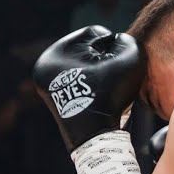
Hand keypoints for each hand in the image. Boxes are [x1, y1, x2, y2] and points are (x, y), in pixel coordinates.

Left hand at [33, 25, 146, 173]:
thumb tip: (117, 41)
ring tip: (108, 86)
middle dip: (105, 59)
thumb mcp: (129, 59)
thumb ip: (126, 41)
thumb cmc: (110, 98)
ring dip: (101, 70)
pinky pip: (80, 80)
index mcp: (53, 55)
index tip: (118, 66)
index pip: (94, 34)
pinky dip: (93, 83)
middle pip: (87, 49)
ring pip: (84, 65)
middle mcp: (44, 68)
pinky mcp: (56, 97)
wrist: (96, 139)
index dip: (114, 46)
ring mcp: (47, 84)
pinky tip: (101, 94)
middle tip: (113, 77)